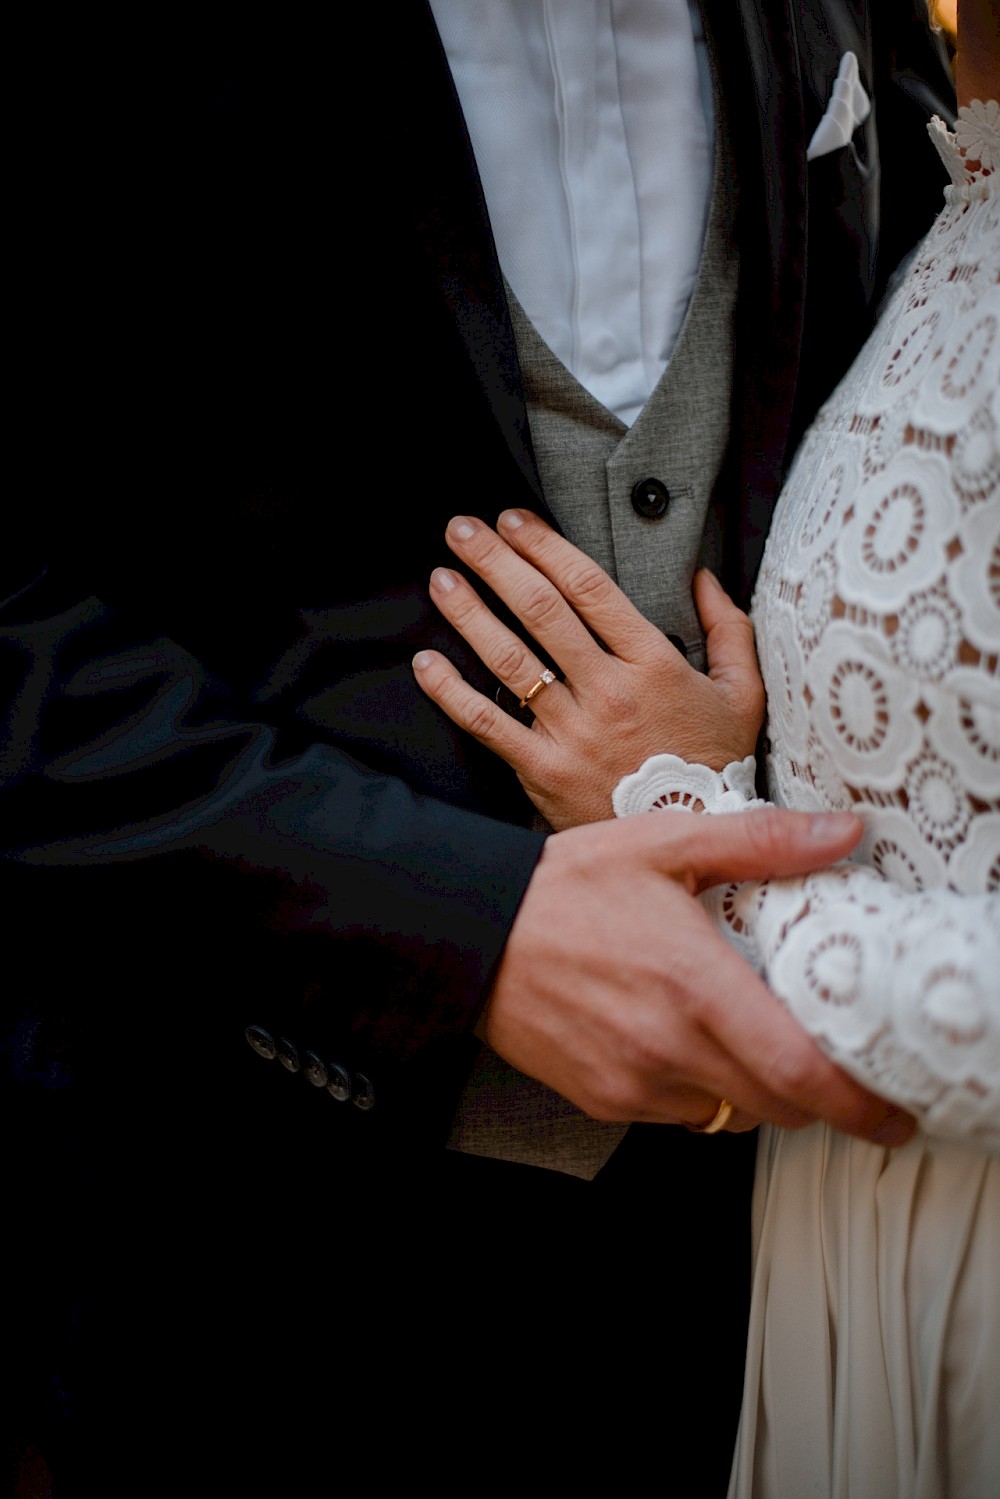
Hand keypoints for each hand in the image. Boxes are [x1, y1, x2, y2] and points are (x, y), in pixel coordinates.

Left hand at [412, 510, 763, 828]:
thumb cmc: (716, 765)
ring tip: (442, 578)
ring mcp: (573, 732)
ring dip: (469, 612)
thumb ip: (728, 629)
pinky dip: (451, 692)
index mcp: (653, 664)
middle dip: (496, 562)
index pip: (588, 588)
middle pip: (541, 611)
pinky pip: (488, 724)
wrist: (697, 836)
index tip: (515, 520)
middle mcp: (608, 691)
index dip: (545, 546)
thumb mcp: (742, 694)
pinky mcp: (544, 770)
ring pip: (509, 659)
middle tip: (463, 530)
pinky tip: (425, 662)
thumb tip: (703, 576)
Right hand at [489, 809, 915, 1144]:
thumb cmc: (562, 885)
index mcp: (693, 984)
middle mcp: (666, 1047)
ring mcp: (632, 1082)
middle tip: (821, 1056)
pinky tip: (681, 1038)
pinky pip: (677, 1114)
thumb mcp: (663, 844)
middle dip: (811, 1093)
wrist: (469, 928)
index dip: (855, 1105)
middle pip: (775, 1108)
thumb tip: (841, 833)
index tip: (889, 1112)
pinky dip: (698, 1089)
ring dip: (751, 1089)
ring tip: (740, 1033)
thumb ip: (759, 842)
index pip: (795, 1073)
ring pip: (727, 1115)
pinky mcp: (603, 1099)